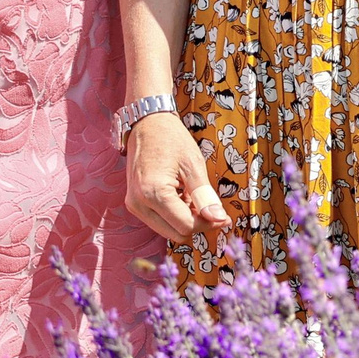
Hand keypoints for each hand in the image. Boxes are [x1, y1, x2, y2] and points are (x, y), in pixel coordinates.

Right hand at [124, 111, 230, 242]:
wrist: (146, 123)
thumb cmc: (170, 138)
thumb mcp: (193, 165)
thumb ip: (205, 196)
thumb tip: (218, 219)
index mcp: (153, 193)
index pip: (185, 226)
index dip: (208, 224)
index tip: (223, 217)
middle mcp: (139, 204)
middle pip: (176, 234)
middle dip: (197, 225)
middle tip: (212, 207)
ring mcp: (134, 205)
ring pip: (168, 231)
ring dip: (185, 220)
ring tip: (193, 195)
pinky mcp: (135, 203)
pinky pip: (159, 221)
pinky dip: (175, 215)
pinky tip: (181, 195)